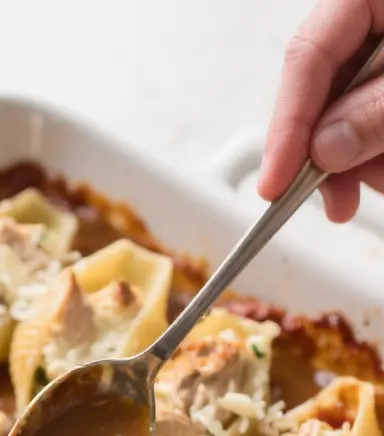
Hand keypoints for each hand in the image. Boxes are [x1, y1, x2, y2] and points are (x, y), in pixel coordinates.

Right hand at [260, 1, 383, 221]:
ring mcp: (383, 47)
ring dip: (363, 160)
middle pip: (324, 90)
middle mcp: (371, 16)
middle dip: (330, 154)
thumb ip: (378, 110)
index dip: (288, 123)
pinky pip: (373, 118)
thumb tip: (325, 149)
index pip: (307, 54)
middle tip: (337, 203)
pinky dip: (379, 151)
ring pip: (350, 112)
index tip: (276, 181)